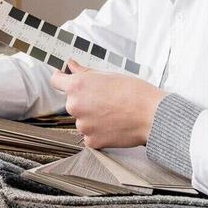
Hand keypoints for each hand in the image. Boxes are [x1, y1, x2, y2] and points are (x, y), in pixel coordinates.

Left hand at [50, 60, 165, 148]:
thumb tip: (71, 66)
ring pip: (82, 119)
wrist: (152, 115)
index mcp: (77, 86)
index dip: (61, 78)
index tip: (65, 77)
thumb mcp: (108, 75)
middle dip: (84, 100)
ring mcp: (82, 125)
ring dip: (92, 117)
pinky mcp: (91, 141)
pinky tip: (113, 125)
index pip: (56, 80)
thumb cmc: (135, 93)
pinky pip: (90, 135)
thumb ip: (85, 72)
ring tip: (113, 113)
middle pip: (72, 102)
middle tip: (104, 99)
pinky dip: (99, 132)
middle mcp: (75, 105)